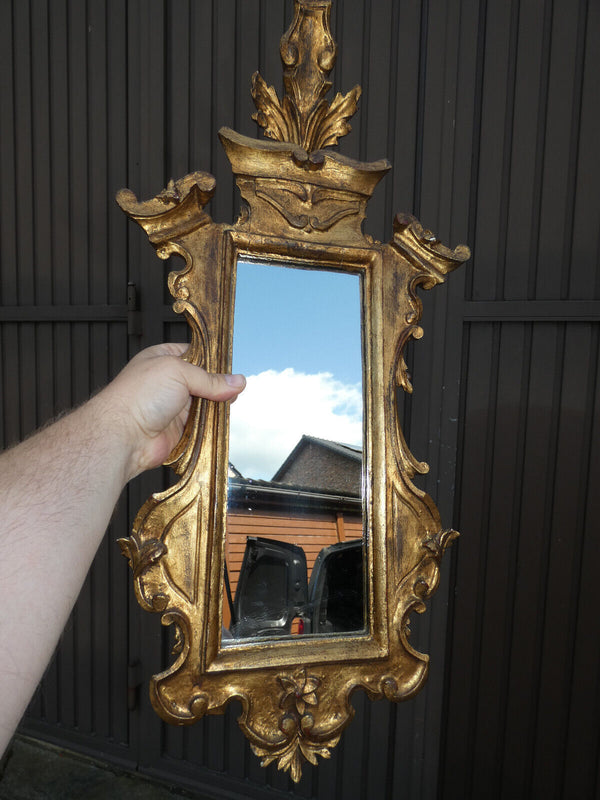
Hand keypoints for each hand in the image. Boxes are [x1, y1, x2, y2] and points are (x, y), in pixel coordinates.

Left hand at [98, 343, 244, 479]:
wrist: (123, 435)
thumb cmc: (138, 396)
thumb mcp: (178, 372)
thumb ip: (210, 378)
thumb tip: (236, 382)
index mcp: (163, 358)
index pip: (195, 353)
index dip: (213, 359)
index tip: (230, 365)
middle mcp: (168, 382)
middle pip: (204, 380)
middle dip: (218, 385)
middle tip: (232, 388)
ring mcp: (173, 405)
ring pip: (205, 403)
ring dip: (216, 406)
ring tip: (227, 404)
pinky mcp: (179, 428)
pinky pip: (202, 424)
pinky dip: (211, 424)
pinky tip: (219, 420)